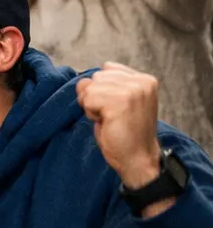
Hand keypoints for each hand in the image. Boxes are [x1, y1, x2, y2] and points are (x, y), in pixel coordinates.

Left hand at [76, 62, 161, 190]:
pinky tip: (107, 123)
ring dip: (92, 106)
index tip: (116, 108)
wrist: (137, 158)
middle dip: (95, 98)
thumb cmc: (126, 133)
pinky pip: (88, 99)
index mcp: (145, 79)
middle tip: (113, 116)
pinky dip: (91, 113)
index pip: (106, 69)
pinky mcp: (120, 101)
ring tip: (110, 120)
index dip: (102, 89)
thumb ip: (103, 85)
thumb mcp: (116, 102)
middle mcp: (141, 81)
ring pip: (90, 88)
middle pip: (96, 77)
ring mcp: (132, 90)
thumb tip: (82, 81)